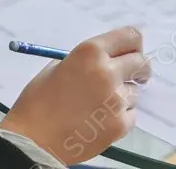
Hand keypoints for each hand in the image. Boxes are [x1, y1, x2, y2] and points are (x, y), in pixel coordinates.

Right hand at [0, 27, 151, 165]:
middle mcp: (108, 72)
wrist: (33, 140)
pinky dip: (120, 116)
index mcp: (91, 52)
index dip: (134, 44)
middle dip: (137, 68)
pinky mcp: (121, 124)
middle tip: (128, 75)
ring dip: (125, 94)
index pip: (131, 36)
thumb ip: (87, 60)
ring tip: (100, 104)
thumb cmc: (38, 100)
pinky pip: (131, 114)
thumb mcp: (59, 67)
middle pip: (142, 62)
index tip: (132, 51)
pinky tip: (100, 120)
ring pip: (136, 91)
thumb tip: (110, 58)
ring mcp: (117, 100)